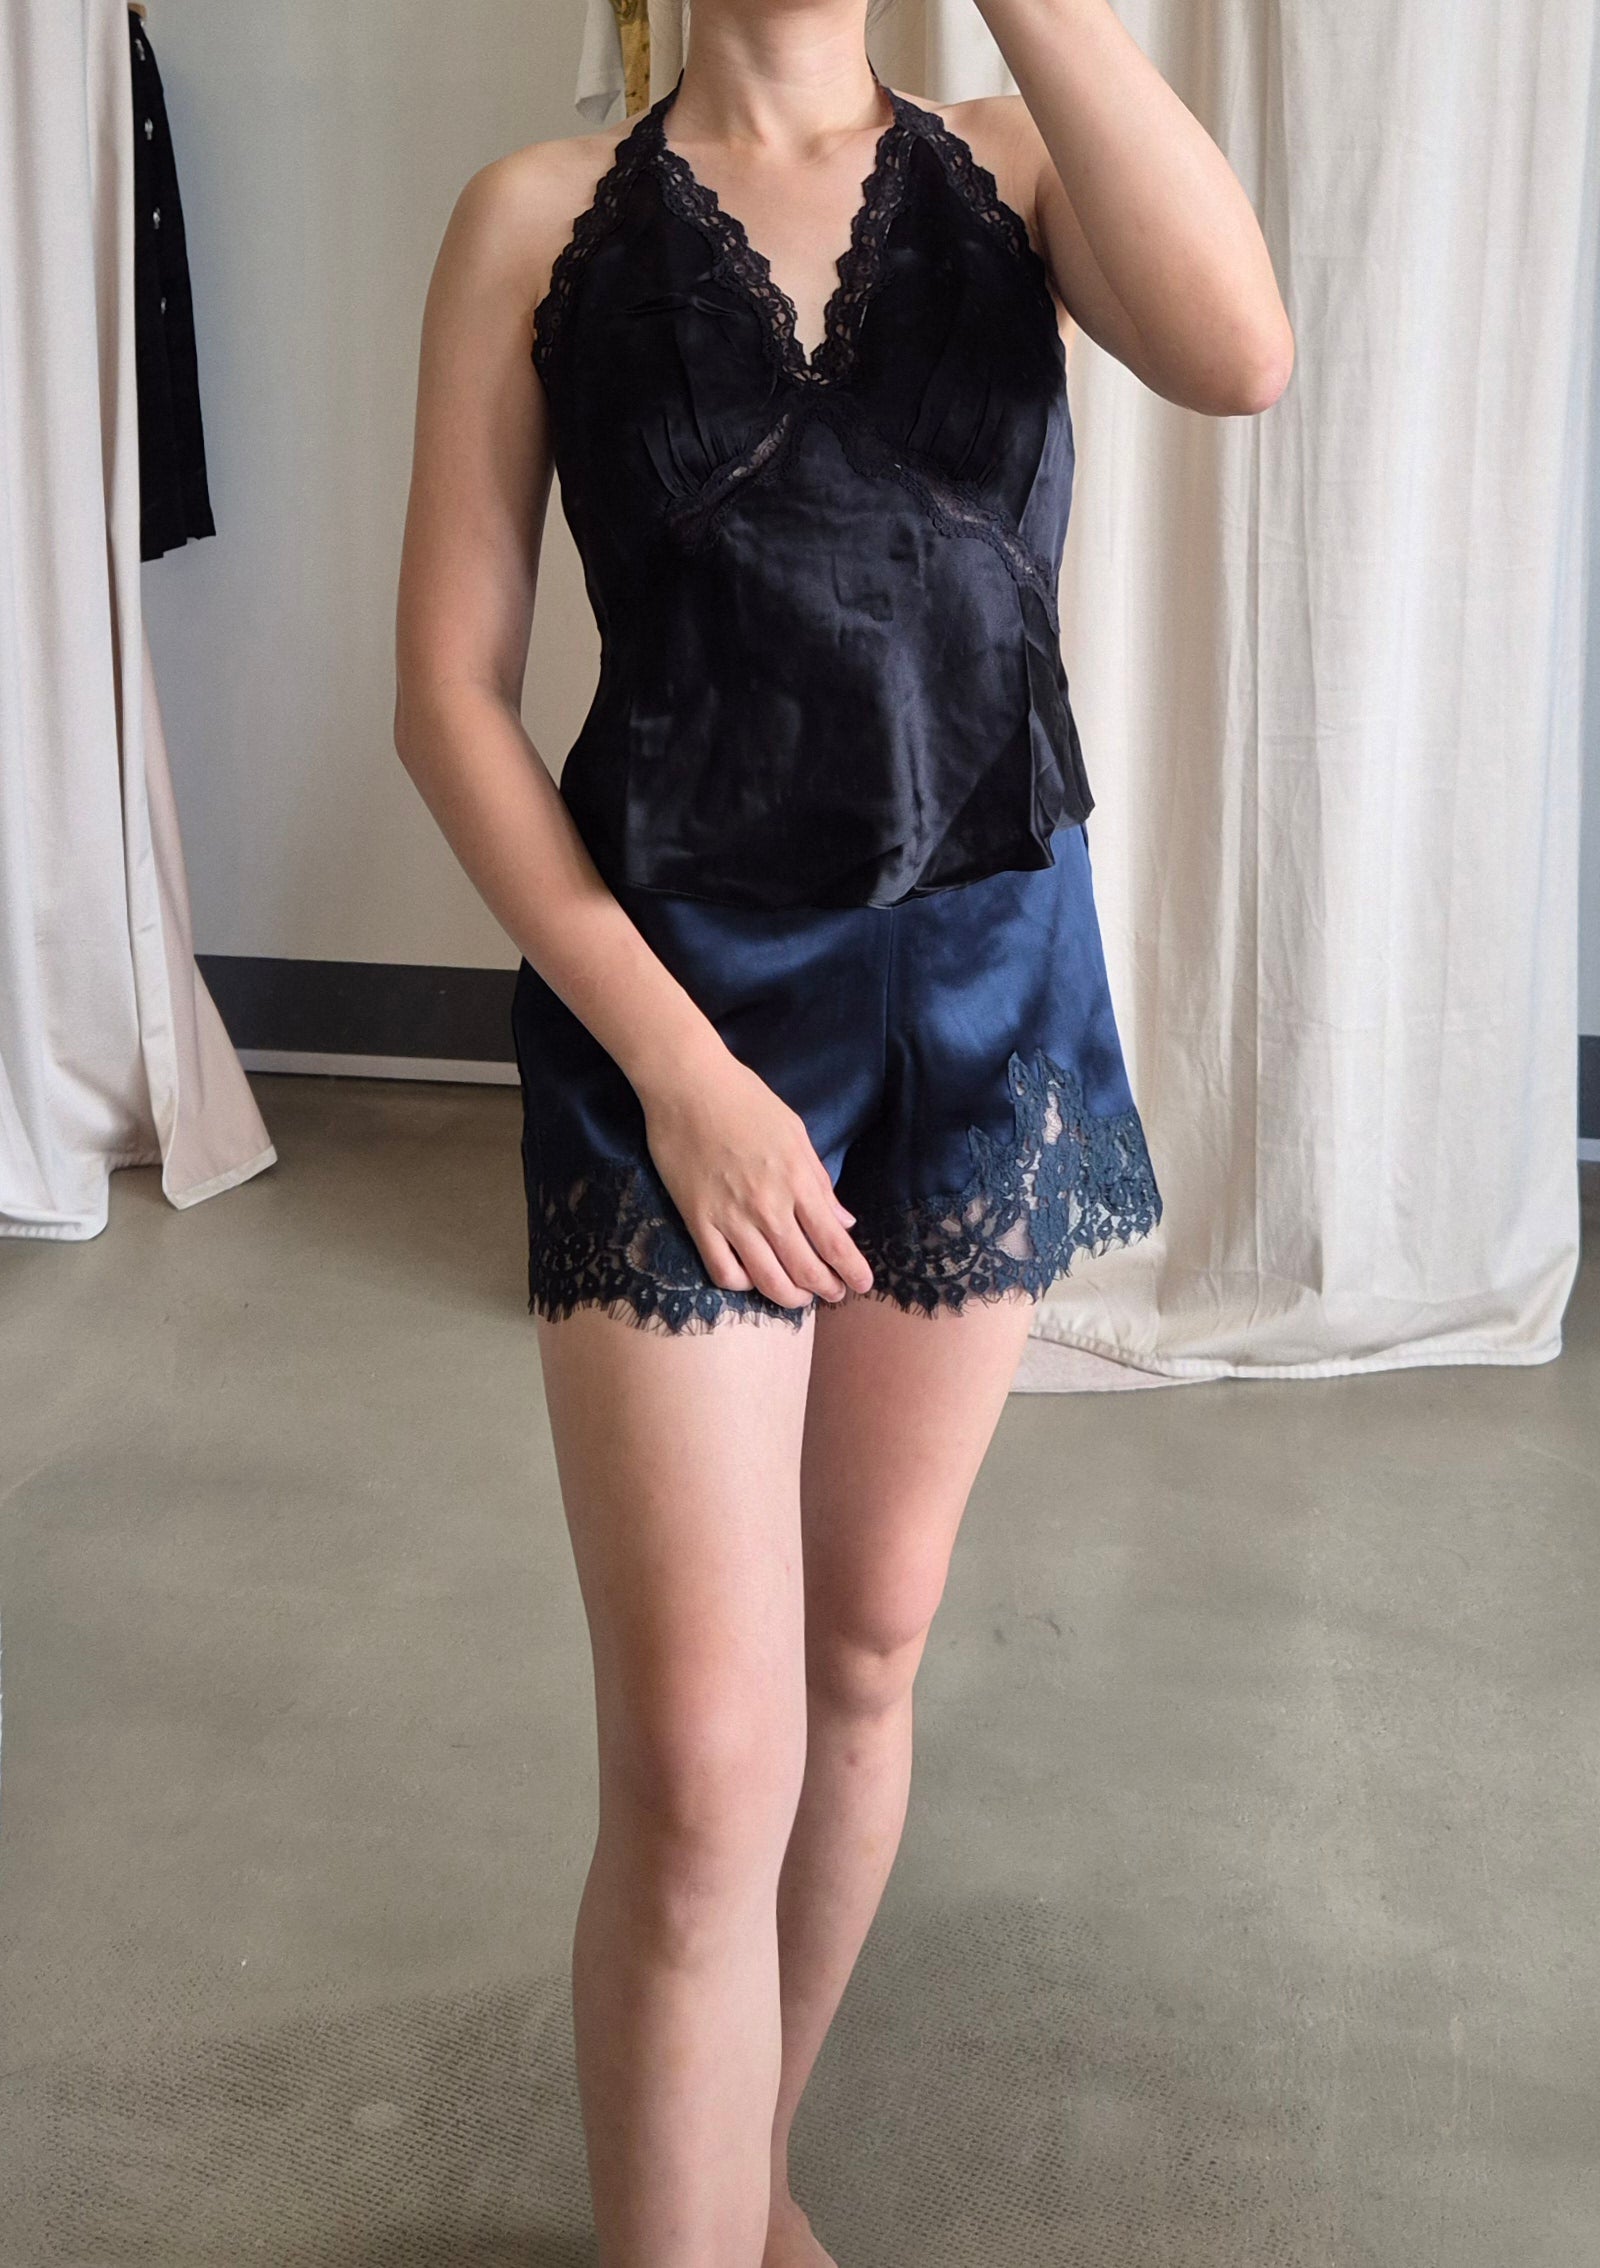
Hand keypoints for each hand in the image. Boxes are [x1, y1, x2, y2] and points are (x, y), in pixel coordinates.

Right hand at [639, 1046, 875, 1311]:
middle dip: (826, 1289)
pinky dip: (741, 1284)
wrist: (688, 1085)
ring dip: (789, 1297)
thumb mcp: (795, 1133)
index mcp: (797, 1181)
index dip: (852, 1271)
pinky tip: (751, 1279)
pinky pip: (723, 1271)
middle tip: (833, 1294)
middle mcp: (768, 1206)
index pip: (833, 1242)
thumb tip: (844, 1221)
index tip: (862, 1286)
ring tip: (798, 1297)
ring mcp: (731, 1217)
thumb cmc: (746, 1101)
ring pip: (767, 1280)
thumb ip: (819, 1181)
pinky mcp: (697, 1221)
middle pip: (805, 1269)